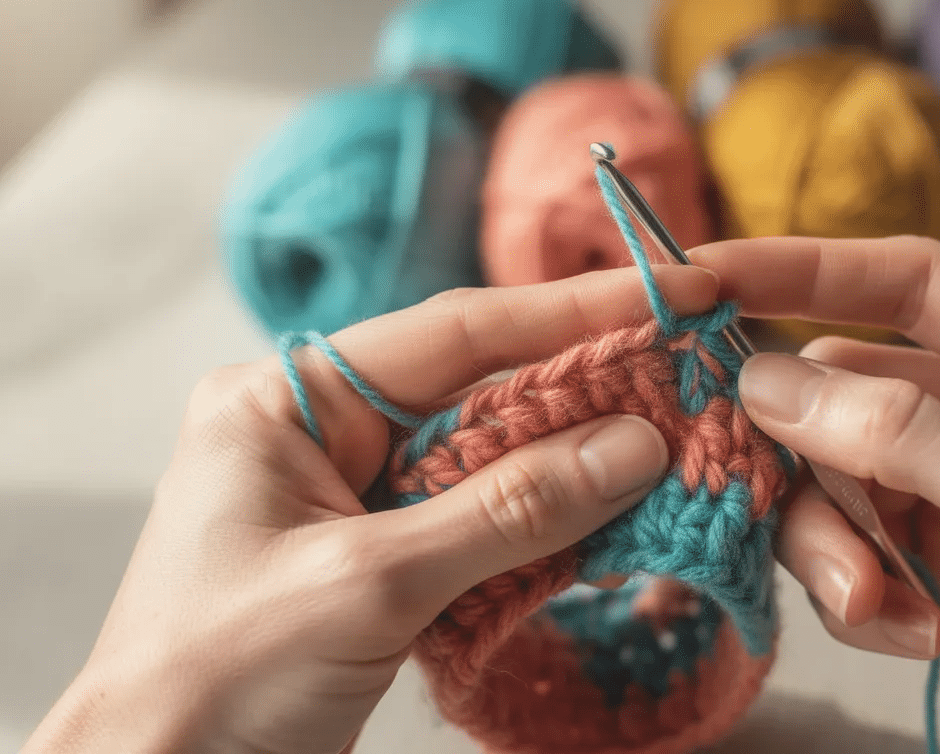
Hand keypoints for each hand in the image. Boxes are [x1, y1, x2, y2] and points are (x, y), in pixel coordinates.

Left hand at [22, 266, 718, 753]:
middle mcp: (325, 430)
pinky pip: (483, 521)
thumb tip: (634, 446)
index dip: (572, 311)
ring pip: (490, 458)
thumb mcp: (370, 583)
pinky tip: (614, 518)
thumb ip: (508, 510)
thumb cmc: (218, 678)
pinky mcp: (384, 556)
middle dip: (585, 389)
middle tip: (691, 373)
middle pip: (480, 389)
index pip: (455, 333)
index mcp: (290, 399)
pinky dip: (547, 525)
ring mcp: (356, 495)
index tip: (669, 292)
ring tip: (675, 442)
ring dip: (575, 463)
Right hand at [691, 236, 939, 753]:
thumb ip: (903, 438)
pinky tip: (911, 637)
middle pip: (850, 392)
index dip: (805, 268)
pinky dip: (856, 597)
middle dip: (811, 456)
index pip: (914, 283)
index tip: (710, 275)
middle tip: (759, 489)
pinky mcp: (933, 565)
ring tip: (872, 603)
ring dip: (834, 546)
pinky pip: (846, 552)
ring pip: (833, 480)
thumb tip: (769, 380)